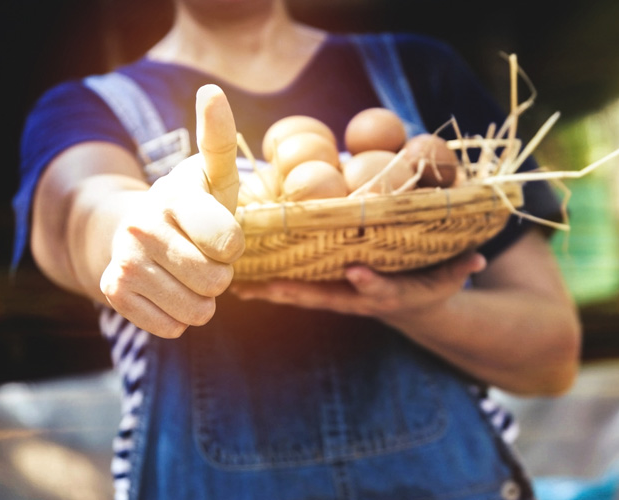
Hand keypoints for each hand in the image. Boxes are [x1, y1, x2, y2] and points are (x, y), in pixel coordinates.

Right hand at [100, 85, 244, 337]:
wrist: (135, 230)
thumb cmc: (192, 206)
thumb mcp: (212, 175)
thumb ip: (219, 140)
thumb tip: (211, 90)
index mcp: (175, 196)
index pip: (230, 245)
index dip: (233, 246)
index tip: (219, 232)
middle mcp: (144, 226)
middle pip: (216, 282)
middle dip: (220, 275)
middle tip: (203, 255)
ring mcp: (125, 261)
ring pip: (196, 311)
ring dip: (202, 299)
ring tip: (188, 273)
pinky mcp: (114, 292)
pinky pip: (172, 327)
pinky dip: (179, 317)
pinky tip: (168, 290)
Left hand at [231, 251, 485, 322]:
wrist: (411, 305)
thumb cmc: (428, 283)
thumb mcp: (449, 277)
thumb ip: (461, 267)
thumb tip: (478, 258)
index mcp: (390, 293)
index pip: (382, 290)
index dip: (372, 284)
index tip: (358, 272)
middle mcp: (358, 297)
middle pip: (327, 297)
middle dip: (297, 292)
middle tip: (266, 287)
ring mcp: (338, 296)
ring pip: (302, 295)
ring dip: (272, 291)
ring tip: (239, 285)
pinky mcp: (325, 290)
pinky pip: (294, 289)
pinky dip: (269, 286)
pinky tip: (242, 281)